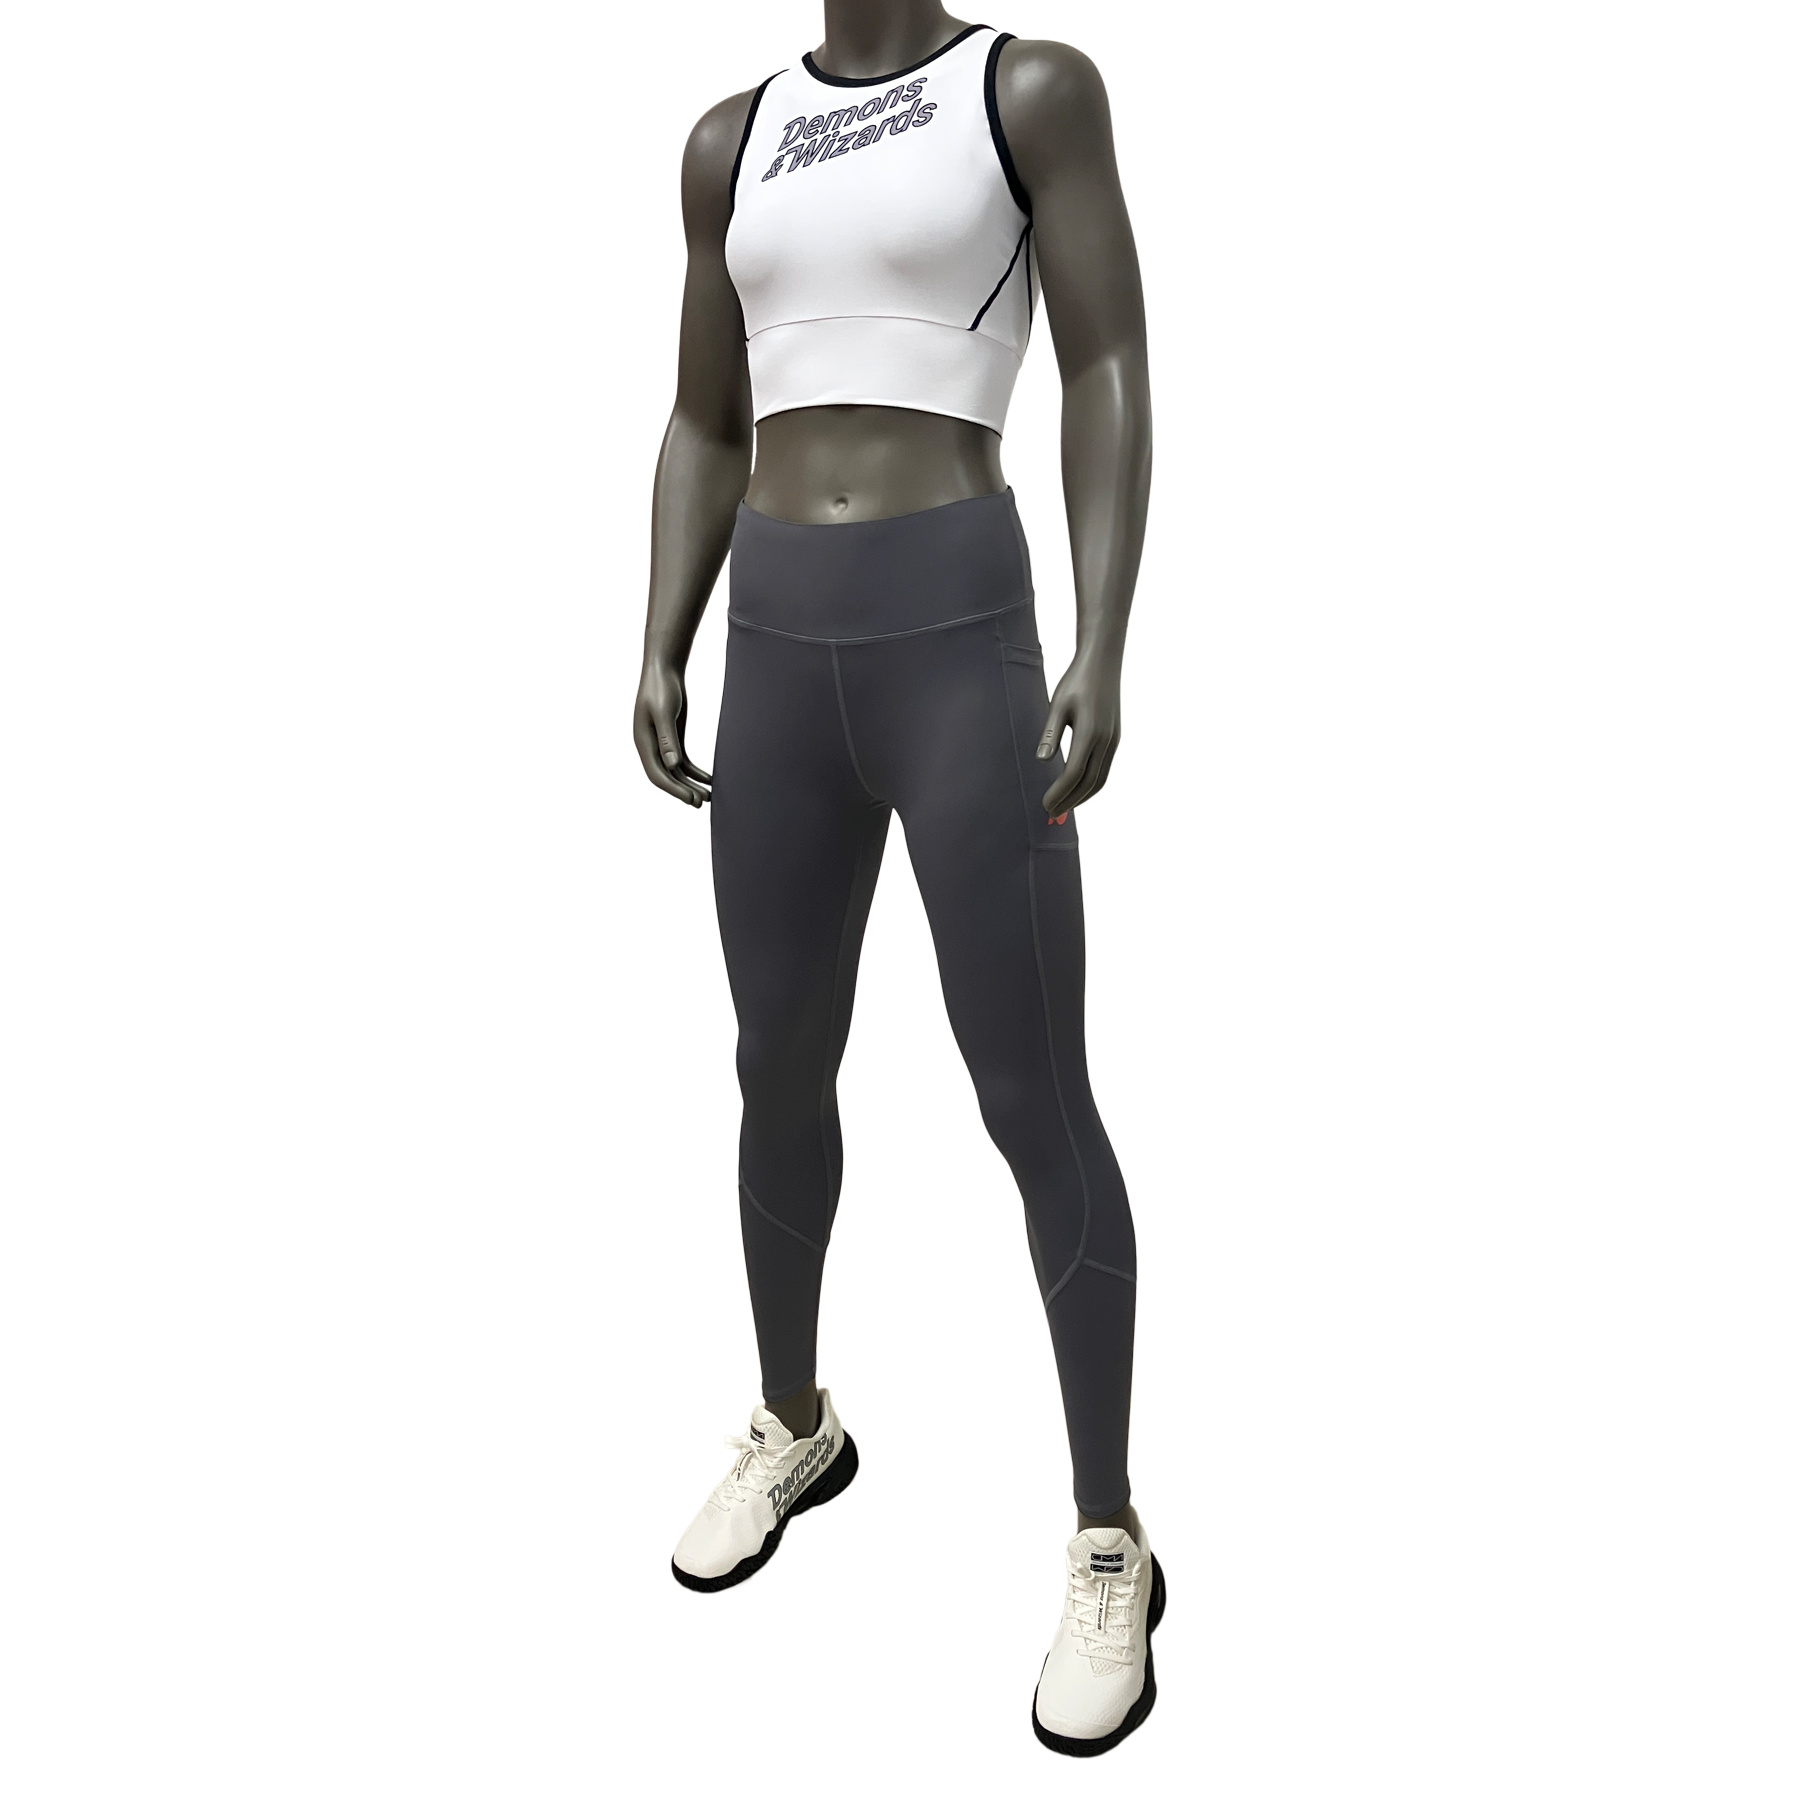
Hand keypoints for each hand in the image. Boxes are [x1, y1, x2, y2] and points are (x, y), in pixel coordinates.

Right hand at [633, 656, 711, 806]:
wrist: (664, 668)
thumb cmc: (661, 687)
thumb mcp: (664, 711)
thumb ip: (667, 739)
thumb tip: (672, 766)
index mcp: (643, 742)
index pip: (657, 774)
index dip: (674, 789)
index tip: (691, 798)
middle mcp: (650, 746)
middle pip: (666, 776)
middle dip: (683, 791)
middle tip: (702, 802)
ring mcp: (661, 743)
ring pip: (675, 771)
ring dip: (690, 784)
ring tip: (708, 796)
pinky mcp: (673, 737)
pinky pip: (683, 761)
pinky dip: (695, 772)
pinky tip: (709, 778)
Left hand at [1036, 650, 1122, 814]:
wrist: (1103, 661)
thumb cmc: (1076, 680)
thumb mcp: (1058, 704)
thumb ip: (1050, 734)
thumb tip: (1041, 761)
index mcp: (1090, 733)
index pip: (1074, 774)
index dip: (1059, 793)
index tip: (1044, 805)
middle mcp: (1106, 740)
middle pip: (1089, 783)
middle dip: (1070, 802)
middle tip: (1052, 815)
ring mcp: (1113, 741)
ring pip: (1100, 780)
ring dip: (1082, 797)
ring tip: (1064, 808)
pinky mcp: (1115, 738)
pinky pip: (1104, 770)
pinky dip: (1091, 785)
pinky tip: (1077, 788)